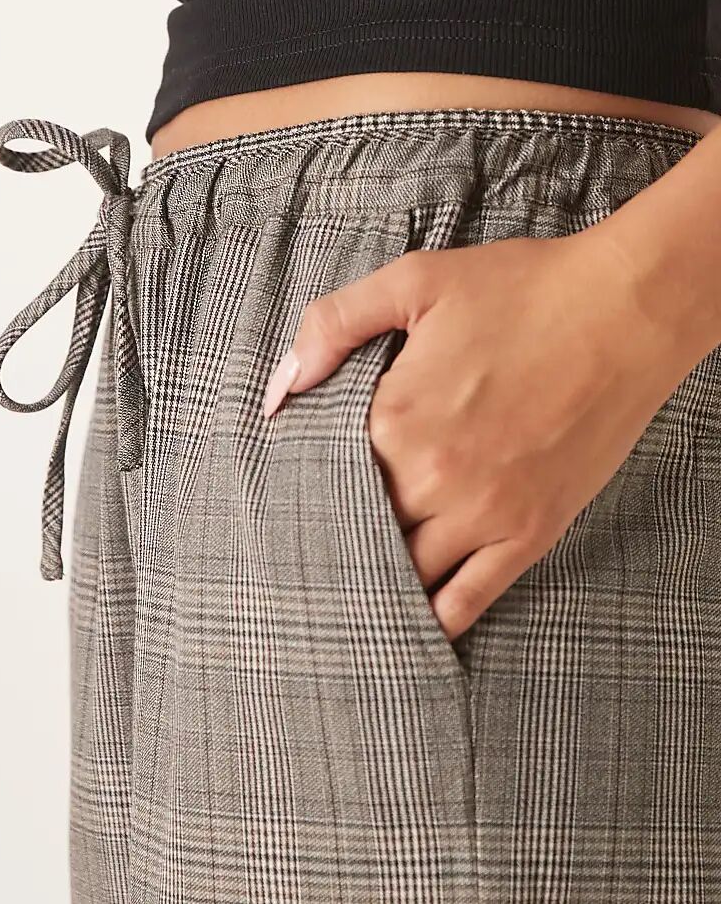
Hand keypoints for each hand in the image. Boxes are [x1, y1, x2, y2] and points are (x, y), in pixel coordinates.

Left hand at [262, 228, 692, 640]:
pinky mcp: (530, 533)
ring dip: (375, 586)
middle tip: (302, 562)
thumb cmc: (524, 290)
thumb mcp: (416, 281)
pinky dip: (434, 620)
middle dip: (331, 543)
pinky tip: (411, 628)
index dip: (303, 490)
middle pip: (358, 533)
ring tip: (345, 600)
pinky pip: (468, 599)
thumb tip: (281, 390)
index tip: (282, 507)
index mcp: (392, 420)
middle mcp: (431, 478)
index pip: (323, 479)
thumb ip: (334, 326)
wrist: (627, 310)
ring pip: (406, 576)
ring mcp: (484, 514)